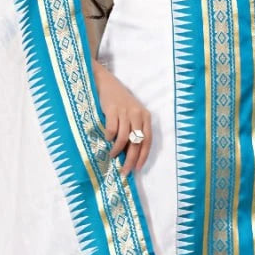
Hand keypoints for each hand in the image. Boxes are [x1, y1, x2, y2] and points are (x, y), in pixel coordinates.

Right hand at [92, 60, 151, 176]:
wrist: (106, 83)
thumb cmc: (119, 102)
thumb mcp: (131, 114)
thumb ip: (132, 130)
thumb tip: (129, 154)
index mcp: (146, 116)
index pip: (148, 141)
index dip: (143, 156)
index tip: (138, 169)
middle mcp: (138, 114)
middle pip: (137, 142)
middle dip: (131, 159)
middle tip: (124, 171)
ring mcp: (125, 111)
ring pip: (124, 138)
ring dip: (117, 150)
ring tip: (112, 156)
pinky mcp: (112, 109)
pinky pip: (112, 129)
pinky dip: (109, 137)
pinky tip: (106, 140)